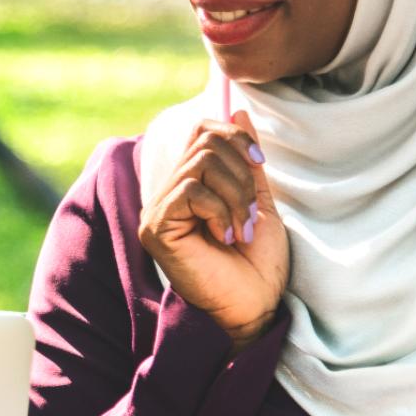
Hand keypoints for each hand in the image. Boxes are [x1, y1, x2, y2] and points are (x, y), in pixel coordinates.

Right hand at [138, 110, 287, 351]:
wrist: (253, 306)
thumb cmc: (257, 263)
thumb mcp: (258, 198)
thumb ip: (245, 159)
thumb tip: (237, 109)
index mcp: (190, 186)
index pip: (202, 131)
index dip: (235, 137)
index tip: (260, 164)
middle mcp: (167, 195)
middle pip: (205, 142)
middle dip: (241, 173)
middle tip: (252, 213)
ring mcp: (158, 212)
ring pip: (200, 164)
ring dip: (236, 194)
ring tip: (242, 228)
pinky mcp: (156, 229)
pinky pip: (192, 191)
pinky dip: (220, 210)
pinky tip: (225, 237)